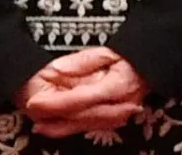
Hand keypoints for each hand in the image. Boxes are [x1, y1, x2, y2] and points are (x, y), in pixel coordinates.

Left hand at [19, 48, 148, 137]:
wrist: (150, 71)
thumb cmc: (127, 60)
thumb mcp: (106, 52)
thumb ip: (82, 61)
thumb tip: (59, 69)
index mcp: (115, 87)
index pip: (81, 99)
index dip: (56, 103)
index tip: (34, 102)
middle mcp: (118, 107)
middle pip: (81, 116)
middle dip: (54, 117)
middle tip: (31, 112)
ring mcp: (118, 117)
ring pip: (84, 125)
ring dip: (60, 127)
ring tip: (38, 124)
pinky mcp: (114, 121)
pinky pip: (89, 126)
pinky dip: (69, 128)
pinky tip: (52, 127)